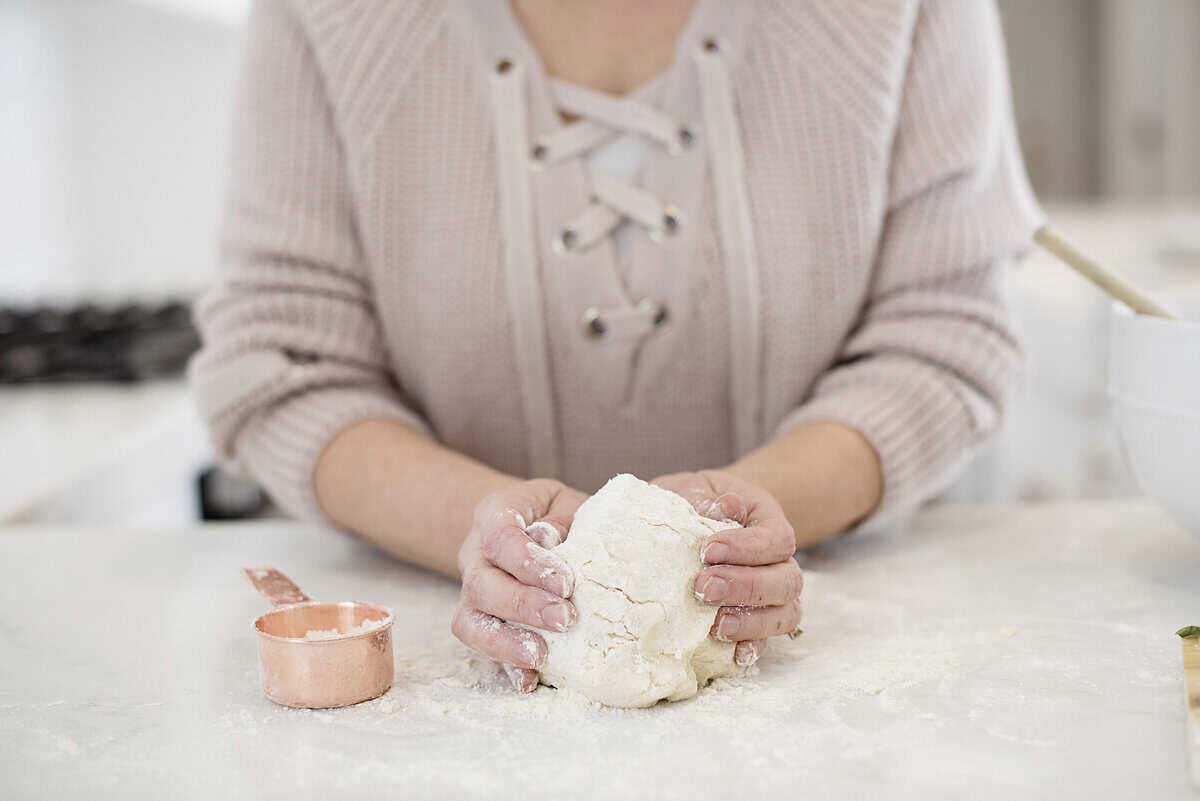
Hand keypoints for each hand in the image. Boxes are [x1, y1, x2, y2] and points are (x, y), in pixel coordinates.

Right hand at [451, 479, 586, 692]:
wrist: (530, 523)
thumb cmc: (556, 513)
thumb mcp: (565, 502)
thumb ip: (561, 517)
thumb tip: (550, 537)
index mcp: (494, 515)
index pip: (500, 538)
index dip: (528, 562)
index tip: (566, 582)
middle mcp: (474, 555)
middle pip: (480, 584)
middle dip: (523, 606)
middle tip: (565, 619)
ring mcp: (472, 592)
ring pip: (469, 622)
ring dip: (505, 642)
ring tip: (542, 655)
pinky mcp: (481, 622)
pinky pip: (482, 649)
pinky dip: (505, 666)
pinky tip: (529, 679)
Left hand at [651, 470, 802, 666]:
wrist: (691, 517)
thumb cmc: (692, 501)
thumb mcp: (695, 489)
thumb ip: (707, 497)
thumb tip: (726, 506)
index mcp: (767, 522)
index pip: (776, 539)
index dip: (748, 548)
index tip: (708, 550)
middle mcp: (778, 561)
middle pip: (787, 581)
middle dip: (747, 588)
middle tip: (703, 589)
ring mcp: (772, 594)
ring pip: (786, 614)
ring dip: (754, 622)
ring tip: (715, 626)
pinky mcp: (756, 620)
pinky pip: (768, 640)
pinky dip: (754, 648)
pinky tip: (733, 653)